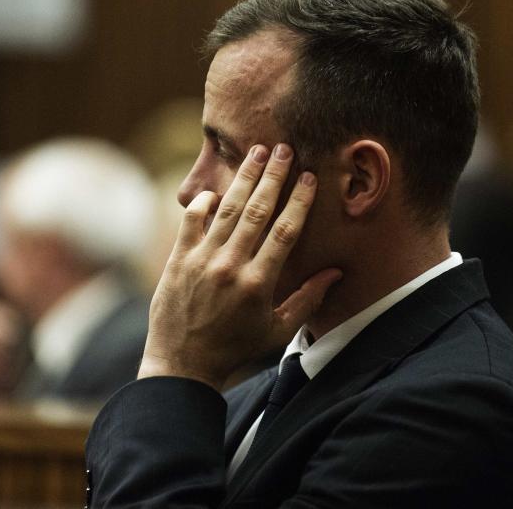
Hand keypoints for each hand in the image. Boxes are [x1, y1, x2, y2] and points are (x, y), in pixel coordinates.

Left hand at [138, 143, 341, 390]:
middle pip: (257, 210)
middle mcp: (230, 266)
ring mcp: (201, 261)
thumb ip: (307, 299)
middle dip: (272, 176)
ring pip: (226, 210)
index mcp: (259, 283)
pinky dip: (203, 203)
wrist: (183, 364)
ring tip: (256, 153)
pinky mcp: (177, 261)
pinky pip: (191, 222)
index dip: (299, 200)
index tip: (308, 176)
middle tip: (283, 148)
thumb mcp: (277, 330)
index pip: (285, 231)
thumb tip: (335, 272)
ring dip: (243, 179)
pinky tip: (216, 190)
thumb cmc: (235, 349)